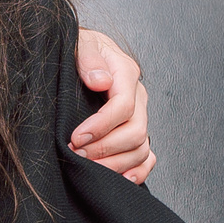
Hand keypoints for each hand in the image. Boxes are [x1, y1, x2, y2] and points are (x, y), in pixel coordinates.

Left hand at [72, 28, 154, 182]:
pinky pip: (147, 157)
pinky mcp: (134, 133)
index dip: (101, 126)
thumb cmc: (77, 49)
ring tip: (88, 168)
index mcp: (125, 74)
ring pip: (141, 148)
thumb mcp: (79, 44)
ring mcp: (138, 117)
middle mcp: (137, 97)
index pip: (124, 106)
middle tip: (76, 155)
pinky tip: (121, 178)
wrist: (80, 54)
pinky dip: (138, 171)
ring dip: (115, 163)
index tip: (76, 138)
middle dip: (105, 148)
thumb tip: (100, 80)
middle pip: (135, 131)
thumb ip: (88, 58)